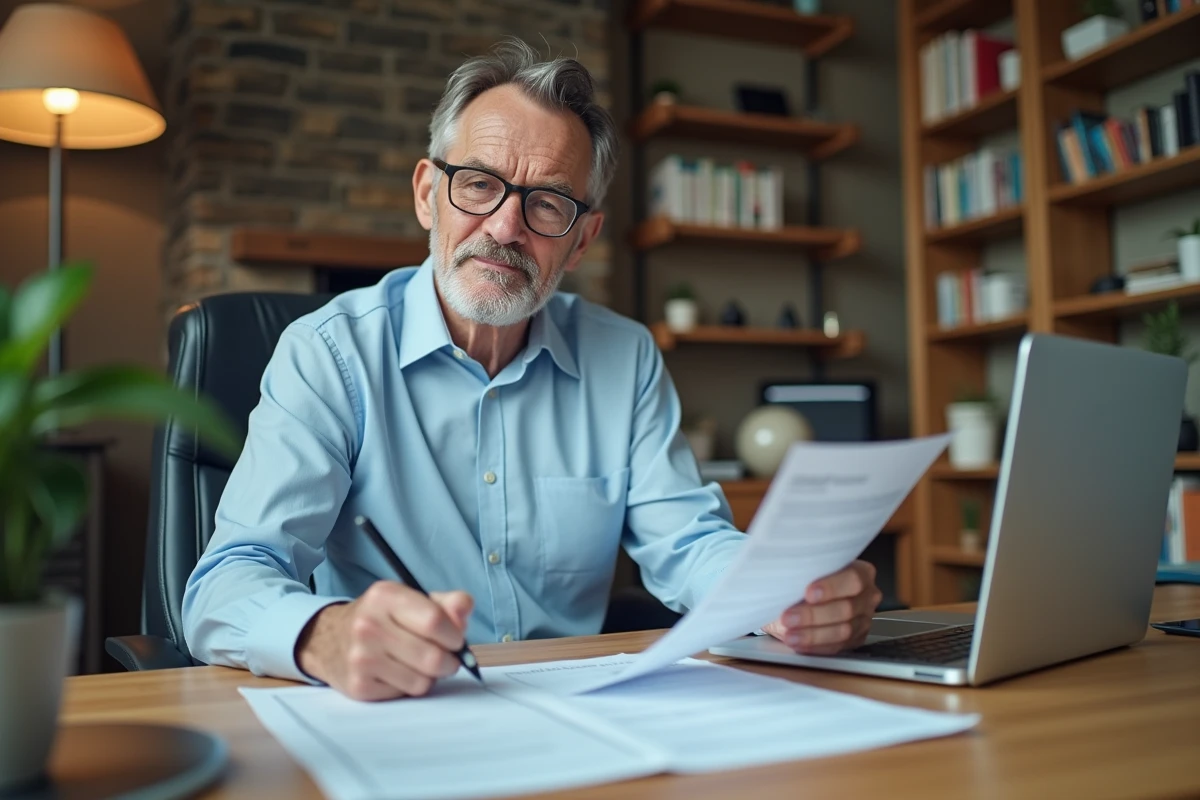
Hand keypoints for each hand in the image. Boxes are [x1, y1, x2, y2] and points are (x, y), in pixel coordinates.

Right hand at [295, 581, 472, 700]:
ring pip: (422, 681)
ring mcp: (361, 658)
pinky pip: (405, 694)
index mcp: (386, 596)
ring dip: (430, 676)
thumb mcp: (411, 600)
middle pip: (433, 657)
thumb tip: (466, 608)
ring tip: (418, 663)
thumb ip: (446, 603)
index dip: (455, 635)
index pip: (435, 621)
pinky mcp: (359, 686)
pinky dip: (409, 686)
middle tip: (445, 657)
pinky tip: (397, 672)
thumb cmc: (381, 618)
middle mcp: (369, 626)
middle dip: (449, 661)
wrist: (328, 639)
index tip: (455, 639)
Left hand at [763, 560, 881, 654]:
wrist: (800, 597)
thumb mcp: (802, 571)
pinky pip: (837, 647)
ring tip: (790, 634)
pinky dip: (814, 646)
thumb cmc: (804, 580)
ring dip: (812, 634)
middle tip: (788, 617)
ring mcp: (863, 619)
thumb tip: (787, 583)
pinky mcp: (855, 639)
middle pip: (847, 608)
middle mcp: (867, 595)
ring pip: (842, 631)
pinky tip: (798, 643)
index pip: (853, 579)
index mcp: (860, 571)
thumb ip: (803, 575)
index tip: (808, 593)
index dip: (831, 587)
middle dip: (813, 615)